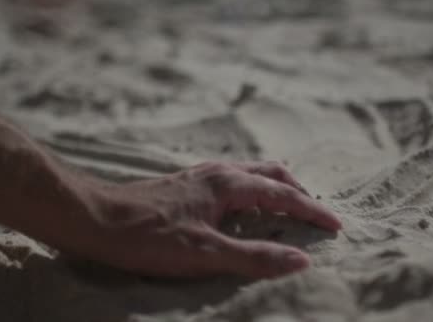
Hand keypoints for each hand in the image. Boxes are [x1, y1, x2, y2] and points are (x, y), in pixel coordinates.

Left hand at [65, 161, 341, 277]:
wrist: (97, 219)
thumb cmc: (148, 236)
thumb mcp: (204, 253)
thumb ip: (254, 257)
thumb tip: (300, 260)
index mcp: (229, 184)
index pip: (284, 196)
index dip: (312, 211)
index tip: (335, 226)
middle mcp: (219, 172)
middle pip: (272, 174)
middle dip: (298, 193)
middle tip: (314, 215)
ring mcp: (202, 176)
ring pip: (252, 174)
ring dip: (276, 190)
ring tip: (287, 212)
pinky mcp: (188, 185)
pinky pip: (234, 182)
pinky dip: (253, 193)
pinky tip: (244, 212)